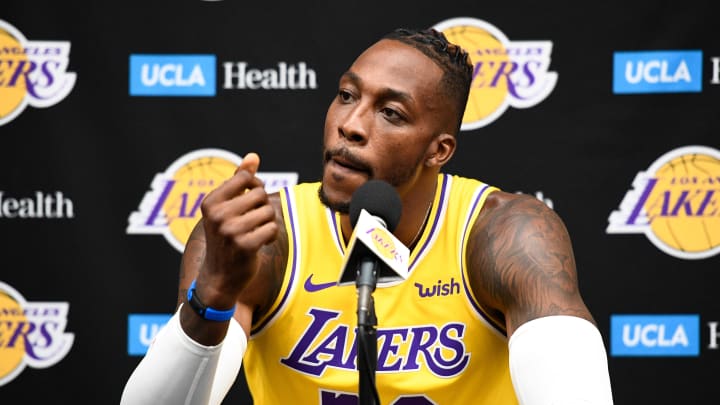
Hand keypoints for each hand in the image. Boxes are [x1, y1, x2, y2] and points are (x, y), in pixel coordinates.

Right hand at [197, 152, 278, 306]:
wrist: (219, 277)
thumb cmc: (226, 237)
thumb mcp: (226, 208)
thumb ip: (239, 181)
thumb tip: (254, 156)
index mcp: (210, 202)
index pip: (245, 178)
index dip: (255, 187)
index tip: (249, 202)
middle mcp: (217, 215)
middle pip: (260, 194)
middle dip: (262, 207)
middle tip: (252, 222)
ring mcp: (230, 231)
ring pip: (268, 211)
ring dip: (267, 223)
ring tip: (254, 233)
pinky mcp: (245, 246)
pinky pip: (272, 229)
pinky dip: (270, 236)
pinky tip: (259, 244)